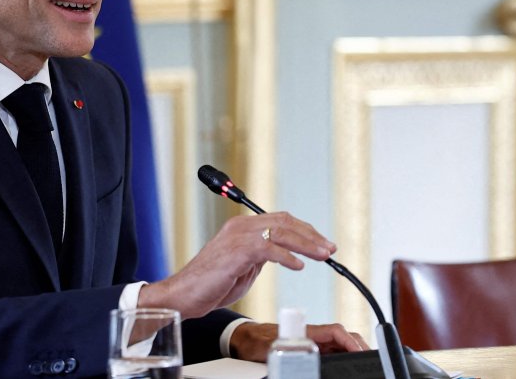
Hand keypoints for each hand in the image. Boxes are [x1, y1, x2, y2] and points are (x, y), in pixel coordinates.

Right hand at [137, 212, 335, 319]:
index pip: (281, 220)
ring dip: (306, 244)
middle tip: (330, 249)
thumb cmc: (211, 284)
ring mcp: (238, 236)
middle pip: (285, 222)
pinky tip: (299, 265)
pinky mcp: (236, 251)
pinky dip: (287, 256)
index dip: (305, 230)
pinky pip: (268, 248)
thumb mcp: (244, 266)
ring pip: (281, 232)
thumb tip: (284, 253)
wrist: (185, 295)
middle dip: (311, 235)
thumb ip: (261, 255)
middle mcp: (241, 226)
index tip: (323, 244)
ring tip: (323, 256)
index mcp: (242, 227)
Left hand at [228, 322, 369, 361]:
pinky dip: (344, 357)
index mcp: (307, 331)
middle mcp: (314, 336)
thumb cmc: (256, 342)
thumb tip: (298, 354)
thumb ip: (287, 349)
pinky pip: (333, 353)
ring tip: (363, 364)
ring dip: (353, 352)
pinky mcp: (311, 350)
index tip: (360, 352)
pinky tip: (348, 366)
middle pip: (344, 338)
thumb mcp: (271, 348)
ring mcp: (314, 343)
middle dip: (359, 347)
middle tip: (370, 361)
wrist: (245, 340)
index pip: (337, 332)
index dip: (351, 341)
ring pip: (341, 346)